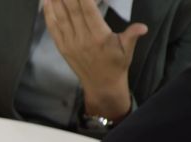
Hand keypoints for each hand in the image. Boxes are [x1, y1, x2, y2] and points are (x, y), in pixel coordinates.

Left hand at [43, 0, 147, 120]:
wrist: (101, 85)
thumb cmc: (116, 64)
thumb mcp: (128, 50)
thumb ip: (132, 36)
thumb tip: (143, 28)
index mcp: (99, 36)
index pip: (88, 10)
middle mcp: (82, 38)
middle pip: (72, 11)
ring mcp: (70, 43)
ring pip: (60, 18)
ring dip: (55, 1)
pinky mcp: (62, 48)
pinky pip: (53, 29)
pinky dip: (48, 15)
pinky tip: (46, 2)